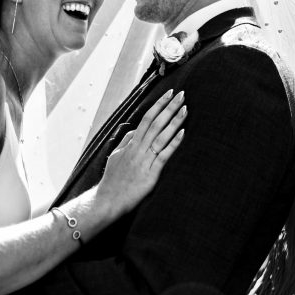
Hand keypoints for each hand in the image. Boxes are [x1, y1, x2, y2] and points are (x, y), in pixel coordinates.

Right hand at [96, 89, 186, 217]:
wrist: (108, 200)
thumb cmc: (113, 180)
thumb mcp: (116, 157)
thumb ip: (125, 142)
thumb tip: (135, 130)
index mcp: (131, 144)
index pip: (146, 119)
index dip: (158, 105)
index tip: (169, 94)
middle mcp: (138, 149)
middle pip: (155, 123)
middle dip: (169, 108)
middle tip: (182, 94)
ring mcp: (144, 160)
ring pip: (161, 136)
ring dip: (174, 121)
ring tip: (185, 109)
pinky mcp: (151, 174)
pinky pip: (164, 155)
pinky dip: (173, 143)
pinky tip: (183, 133)